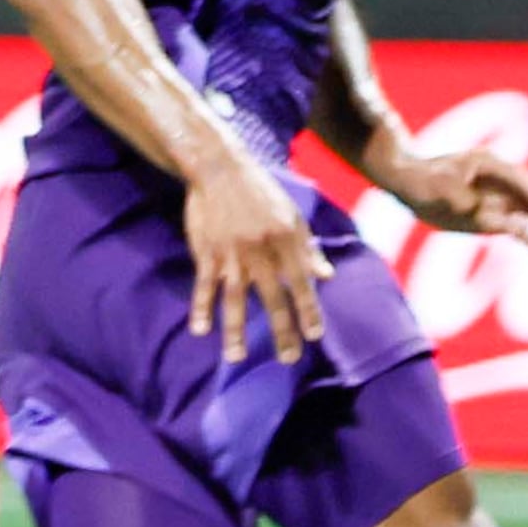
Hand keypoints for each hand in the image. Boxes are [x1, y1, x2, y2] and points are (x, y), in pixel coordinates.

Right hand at [183, 145, 326, 365]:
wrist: (219, 168)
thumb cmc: (261, 191)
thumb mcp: (292, 214)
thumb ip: (309, 248)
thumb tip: (327, 277)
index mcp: (285, 239)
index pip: (301, 282)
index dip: (308, 310)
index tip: (314, 336)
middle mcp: (260, 250)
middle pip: (272, 298)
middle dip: (281, 331)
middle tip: (288, 358)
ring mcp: (231, 252)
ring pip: (235, 298)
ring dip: (235, 331)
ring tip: (236, 358)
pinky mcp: (207, 251)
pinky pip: (203, 285)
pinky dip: (200, 308)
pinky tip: (199, 330)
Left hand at [383, 146, 527, 245]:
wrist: (407, 180)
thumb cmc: (422, 183)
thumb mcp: (440, 193)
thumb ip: (463, 201)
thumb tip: (481, 212)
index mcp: (490, 166)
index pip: (525, 182)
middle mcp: (500, 178)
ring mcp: (498, 193)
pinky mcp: (494, 210)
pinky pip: (520, 219)